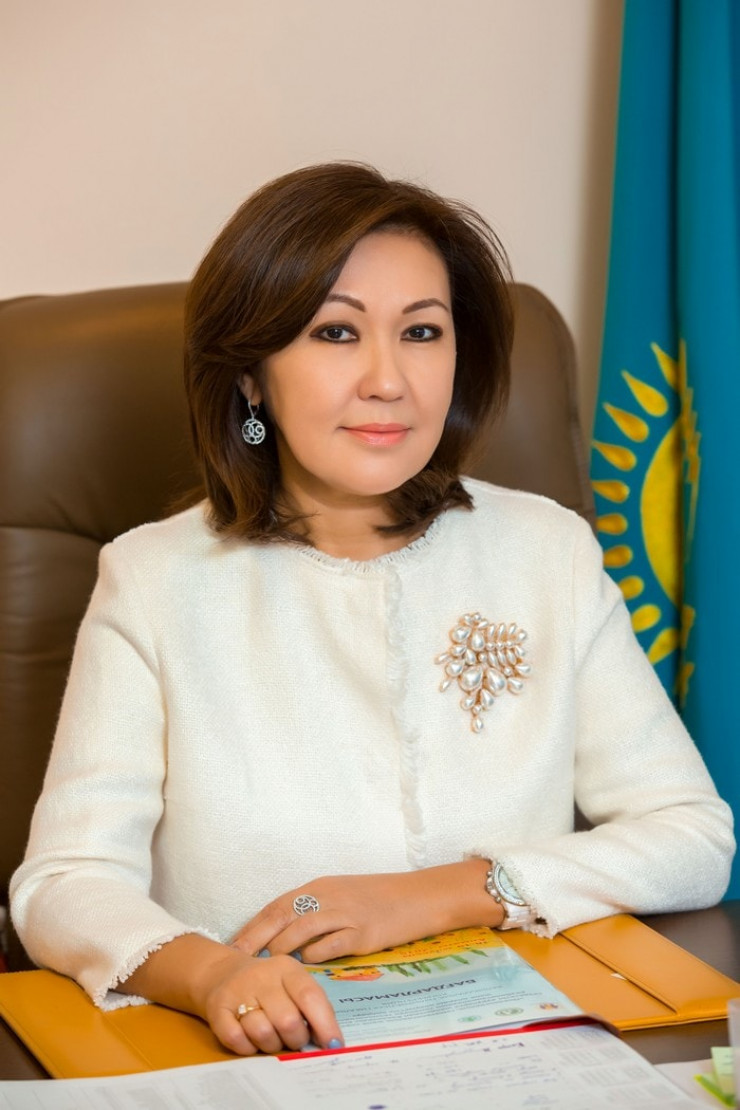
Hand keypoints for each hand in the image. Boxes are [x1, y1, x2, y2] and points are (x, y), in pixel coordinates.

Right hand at [198, 947, 341, 1055]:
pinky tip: (251, 1040)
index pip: (310, 996)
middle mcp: (262, 976)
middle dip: (296, 1039)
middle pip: (288, 1021)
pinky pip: (237, 1041)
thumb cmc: (268, 985)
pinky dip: (248, 1048)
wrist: (222, 973)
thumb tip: (330, 1041)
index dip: (325, 1024)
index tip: (333, 1045)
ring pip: (263, 1033)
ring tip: (272, 1038)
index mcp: (287, 968)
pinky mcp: (217, 1009)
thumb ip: (312, 1006)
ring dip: (271, 1045)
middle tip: (294, 1040)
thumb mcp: (292, 984)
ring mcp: (237, 992)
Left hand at [230, 861, 501, 963]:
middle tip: (237, 961)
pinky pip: (331, 944)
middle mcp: (328, 896)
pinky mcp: (363, 931)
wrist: (420, 896)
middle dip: (256, 939)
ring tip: (265, 969)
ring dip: (282, 949)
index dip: (253, 926)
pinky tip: (305, 967)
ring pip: (302, 929)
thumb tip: (287, 936)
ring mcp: (346, 912)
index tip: (233, 945)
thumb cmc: (381, 899)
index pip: (277, 906)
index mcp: (320, 887)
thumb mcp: (343, 897)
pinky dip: (314, 956)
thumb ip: (316, 911)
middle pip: (282, 916)